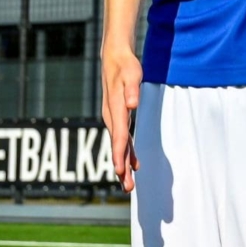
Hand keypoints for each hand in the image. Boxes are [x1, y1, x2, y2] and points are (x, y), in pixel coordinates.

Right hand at [101, 46, 142, 190]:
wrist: (114, 58)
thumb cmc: (125, 65)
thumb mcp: (132, 74)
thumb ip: (132, 89)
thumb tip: (132, 104)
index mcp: (115, 109)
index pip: (118, 135)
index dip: (120, 154)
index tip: (121, 170)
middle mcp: (111, 117)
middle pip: (117, 146)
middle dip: (121, 167)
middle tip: (127, 188)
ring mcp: (113, 118)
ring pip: (119, 146)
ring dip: (123, 164)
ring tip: (128, 184)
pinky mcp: (118, 117)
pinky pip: (122, 139)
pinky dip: (127, 153)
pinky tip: (133, 164)